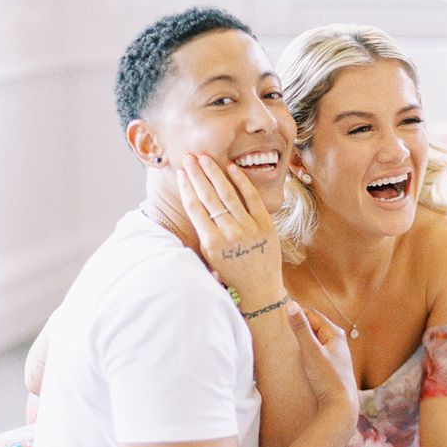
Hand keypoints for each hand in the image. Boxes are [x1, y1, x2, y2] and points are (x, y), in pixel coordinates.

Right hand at [177, 154, 283, 306]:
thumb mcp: (210, 255)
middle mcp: (229, 233)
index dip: (186, 187)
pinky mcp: (266, 224)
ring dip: (214, 172)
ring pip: (228, 193)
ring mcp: (249, 228)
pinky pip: (252, 197)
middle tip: (189, 157)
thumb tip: (193, 201)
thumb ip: (202, 230)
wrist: (259, 289)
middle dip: (196, 174)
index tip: (180, 173)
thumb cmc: (231, 272)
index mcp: (211, 242)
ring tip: (205, 158)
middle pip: (208, 196)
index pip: (195, 207)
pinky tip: (231, 168)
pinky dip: (242, 181)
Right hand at [286, 301, 358, 421]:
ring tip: (285, 343)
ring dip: (301, 340)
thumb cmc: (327, 378)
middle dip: (298, 327)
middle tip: (279, 329)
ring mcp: (335, 354)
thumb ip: (300, 328)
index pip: (312, 314)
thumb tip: (290, 305)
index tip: (278, 314)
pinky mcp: (331, 367)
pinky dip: (305, 351)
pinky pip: (315, 352)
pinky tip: (296, 358)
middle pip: (313, 327)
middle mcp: (338, 342)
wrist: (340, 407)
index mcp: (335, 334)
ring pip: (314, 340)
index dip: (296, 314)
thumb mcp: (310, 351)